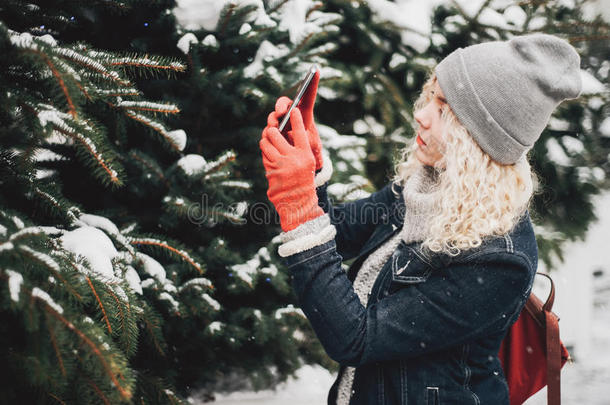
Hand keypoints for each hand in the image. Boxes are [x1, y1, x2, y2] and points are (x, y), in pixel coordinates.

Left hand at [260, 108, 323, 231]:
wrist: (298, 203)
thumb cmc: (303, 180)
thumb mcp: (306, 163)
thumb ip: (298, 148)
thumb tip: (284, 132)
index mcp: (306, 155)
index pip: (300, 131)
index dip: (296, 118)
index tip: (293, 109)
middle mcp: (293, 158)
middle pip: (275, 133)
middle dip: (272, 130)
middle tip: (272, 130)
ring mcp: (280, 165)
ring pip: (265, 142)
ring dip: (265, 140)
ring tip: (268, 141)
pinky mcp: (269, 171)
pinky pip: (263, 154)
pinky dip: (265, 152)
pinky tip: (268, 153)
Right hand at [268, 70, 322, 170]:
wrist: (301, 161)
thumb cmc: (310, 149)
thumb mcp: (312, 145)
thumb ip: (306, 138)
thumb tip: (295, 133)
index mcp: (305, 114)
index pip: (308, 96)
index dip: (312, 82)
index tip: (316, 69)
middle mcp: (291, 115)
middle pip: (285, 103)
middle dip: (282, 105)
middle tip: (282, 111)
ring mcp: (281, 122)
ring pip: (274, 115)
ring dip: (273, 119)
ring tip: (275, 127)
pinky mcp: (274, 132)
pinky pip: (268, 128)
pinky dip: (268, 131)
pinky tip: (269, 135)